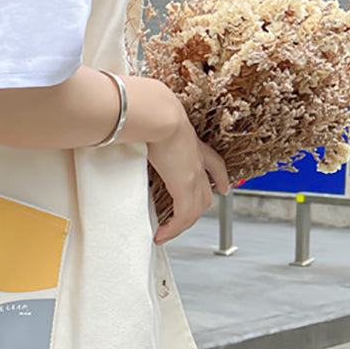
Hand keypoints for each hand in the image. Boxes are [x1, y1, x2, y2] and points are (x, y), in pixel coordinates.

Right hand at [146, 112, 229, 244]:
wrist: (160, 116)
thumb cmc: (151, 114)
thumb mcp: (153, 124)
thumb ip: (143, 130)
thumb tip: (126, 130)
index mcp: (192, 144)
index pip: (214, 163)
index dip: (220, 177)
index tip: (224, 186)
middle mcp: (197, 161)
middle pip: (206, 192)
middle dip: (199, 207)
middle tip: (187, 218)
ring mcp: (193, 176)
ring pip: (196, 208)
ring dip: (183, 223)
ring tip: (169, 232)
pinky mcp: (185, 189)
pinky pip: (183, 217)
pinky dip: (174, 229)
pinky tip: (162, 234)